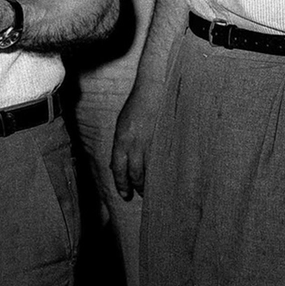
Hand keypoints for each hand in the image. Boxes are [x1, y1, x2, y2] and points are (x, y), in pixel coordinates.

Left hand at [109, 86, 161, 200]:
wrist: (154, 90)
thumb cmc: (137, 107)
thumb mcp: (122, 125)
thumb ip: (121, 145)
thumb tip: (117, 166)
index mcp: (122, 139)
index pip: (119, 168)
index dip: (121, 184)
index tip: (125, 194)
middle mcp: (135, 143)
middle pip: (135, 173)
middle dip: (138, 187)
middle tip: (142, 195)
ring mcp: (152, 142)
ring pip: (151, 170)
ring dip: (151, 182)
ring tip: (154, 190)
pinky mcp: (165, 140)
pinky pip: (164, 162)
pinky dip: (164, 172)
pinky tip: (167, 178)